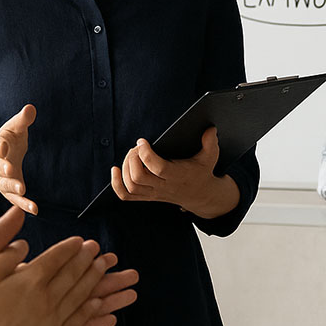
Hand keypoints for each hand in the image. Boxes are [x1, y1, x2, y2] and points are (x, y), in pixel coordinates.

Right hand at [0, 104, 36, 214]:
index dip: (0, 146)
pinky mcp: (8, 191)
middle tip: (9, 169)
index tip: (3, 144)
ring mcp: (1, 180)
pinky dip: (23, 204)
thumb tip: (31, 108)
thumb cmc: (6, 142)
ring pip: (4, 185)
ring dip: (12, 187)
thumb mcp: (13, 129)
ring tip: (22, 190)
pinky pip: (15, 200)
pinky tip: (35, 210)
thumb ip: (22, 120)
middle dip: (3, 167)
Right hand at [0, 223, 137, 325]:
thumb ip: (4, 257)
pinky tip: (98, 305)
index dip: (70, 248)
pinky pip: (77, 323)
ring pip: (80, 296)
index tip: (81, 242)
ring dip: (94, 280)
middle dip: (87, 260)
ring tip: (104, 269)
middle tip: (98, 251)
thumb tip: (23, 244)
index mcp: (29, 281)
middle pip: (72, 275)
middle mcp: (46, 299)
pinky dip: (91, 312)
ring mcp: (52, 322)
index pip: (56, 259)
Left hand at [110, 127, 239, 218]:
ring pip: (130, 186)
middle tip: (137, 147)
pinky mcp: (147, 196)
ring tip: (131, 155)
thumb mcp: (210, 157)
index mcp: (177, 176)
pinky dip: (116, 184)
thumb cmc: (202, 172)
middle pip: (138, 177)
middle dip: (132, 158)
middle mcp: (164, 187)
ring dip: (125, 168)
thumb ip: (211, 143)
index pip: (157, 168)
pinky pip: (126, 196)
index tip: (143, 141)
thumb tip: (210, 128)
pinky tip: (114, 170)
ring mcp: (154, 193)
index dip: (145, 154)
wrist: (200, 195)